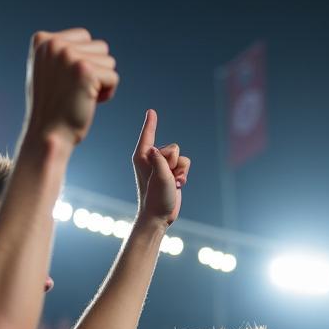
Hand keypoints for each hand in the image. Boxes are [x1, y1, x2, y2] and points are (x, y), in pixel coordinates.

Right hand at [24, 28, 118, 146]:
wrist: (48, 135)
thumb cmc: (52, 109)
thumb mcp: (49, 71)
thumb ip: (62, 52)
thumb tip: (86, 39)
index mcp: (43, 40)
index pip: (84, 37)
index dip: (85, 62)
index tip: (68, 82)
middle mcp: (54, 43)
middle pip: (99, 47)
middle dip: (96, 71)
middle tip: (76, 92)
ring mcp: (69, 55)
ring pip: (109, 61)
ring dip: (102, 82)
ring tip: (82, 97)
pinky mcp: (85, 70)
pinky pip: (113, 77)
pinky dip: (108, 93)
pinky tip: (90, 103)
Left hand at [133, 109, 190, 225]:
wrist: (159, 216)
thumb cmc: (155, 198)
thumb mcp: (159, 177)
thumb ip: (160, 160)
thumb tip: (155, 149)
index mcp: (143, 157)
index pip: (148, 135)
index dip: (151, 123)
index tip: (151, 111)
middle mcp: (152, 159)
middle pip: (173, 148)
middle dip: (174, 162)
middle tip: (167, 178)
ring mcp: (162, 166)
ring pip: (181, 157)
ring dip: (181, 171)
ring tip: (172, 183)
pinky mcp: (171, 173)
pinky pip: (185, 164)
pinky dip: (184, 175)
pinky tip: (177, 186)